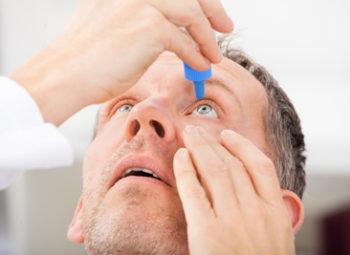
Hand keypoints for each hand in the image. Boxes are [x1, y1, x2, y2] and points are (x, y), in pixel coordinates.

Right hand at [11, 0, 232, 124]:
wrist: (66, 75)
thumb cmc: (85, 59)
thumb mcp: (110, 24)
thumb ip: (139, 19)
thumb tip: (169, 30)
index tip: (211, 12)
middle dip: (212, 9)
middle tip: (225, 27)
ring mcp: (142, 4)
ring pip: (191, 14)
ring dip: (207, 37)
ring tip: (214, 55)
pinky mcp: (149, 28)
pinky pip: (184, 41)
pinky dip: (196, 55)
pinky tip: (200, 65)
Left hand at [174, 126, 299, 254]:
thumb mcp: (277, 240)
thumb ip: (271, 211)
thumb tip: (262, 186)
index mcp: (276, 212)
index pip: (260, 166)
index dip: (242, 145)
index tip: (227, 134)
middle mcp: (255, 212)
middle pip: (232, 164)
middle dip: (213, 143)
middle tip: (198, 130)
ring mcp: (231, 220)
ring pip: (214, 172)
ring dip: (199, 149)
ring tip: (188, 135)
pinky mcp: (205, 231)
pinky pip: (194, 192)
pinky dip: (186, 171)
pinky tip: (180, 157)